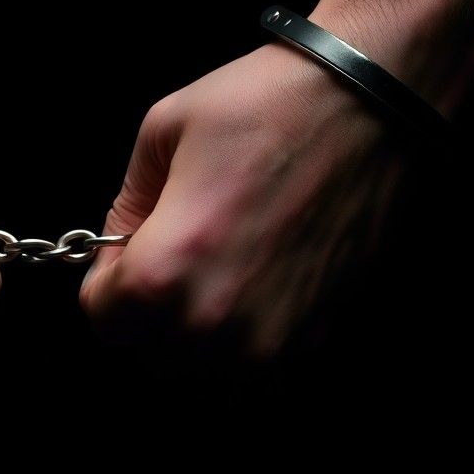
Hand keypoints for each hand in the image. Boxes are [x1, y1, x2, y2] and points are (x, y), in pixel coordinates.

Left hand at [79, 42, 407, 361]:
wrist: (370, 103)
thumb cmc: (265, 104)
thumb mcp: (161, 132)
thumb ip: (126, 205)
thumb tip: (121, 246)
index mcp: (163, 272)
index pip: (103, 320)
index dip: (108, 281)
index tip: (130, 251)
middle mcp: (215, 321)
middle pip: (151, 352)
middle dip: (150, 313)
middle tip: (174, 257)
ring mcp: (271, 338)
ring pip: (205, 370)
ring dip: (198, 333)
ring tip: (216, 271)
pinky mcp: (316, 334)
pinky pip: (258, 368)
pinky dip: (246, 339)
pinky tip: (256, 284)